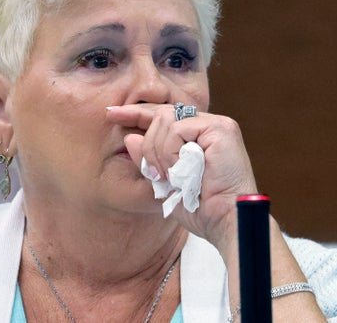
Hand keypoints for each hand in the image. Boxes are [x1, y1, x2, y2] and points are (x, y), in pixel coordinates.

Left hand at [105, 103, 257, 249]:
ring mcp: (216, 125)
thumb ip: (148, 161)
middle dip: (148, 145)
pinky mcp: (221, 129)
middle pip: (161, 115)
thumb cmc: (202, 210)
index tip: (111, 114)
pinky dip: (171, 151)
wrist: (225, 222)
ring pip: (166, 120)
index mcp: (198, 136)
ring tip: (171, 176)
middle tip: (155, 173)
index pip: (162, 116)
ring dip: (159, 152)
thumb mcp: (165, 184)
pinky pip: (178, 128)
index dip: (136, 114)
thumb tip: (129, 138)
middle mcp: (208, 126)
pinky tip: (180, 170)